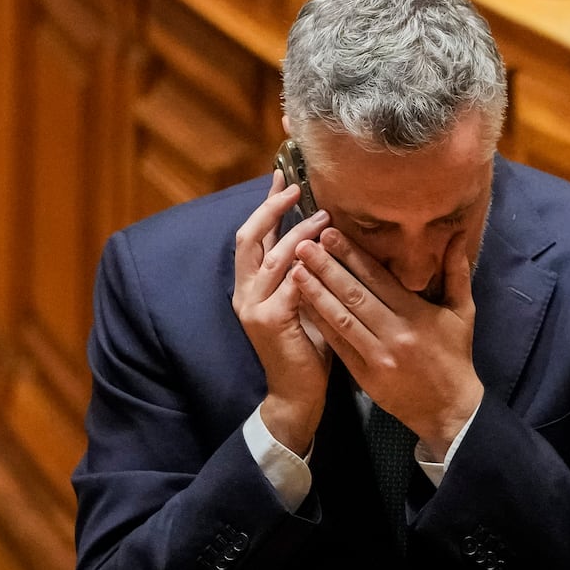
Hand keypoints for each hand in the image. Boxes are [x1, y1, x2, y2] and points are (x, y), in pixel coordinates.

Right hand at [232, 172, 332, 454]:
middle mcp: (245, 291)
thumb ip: (304, 271)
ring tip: (324, 218)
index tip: (282, 176)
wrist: (296, 393)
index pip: (253, 234)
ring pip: (273, 256)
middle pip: (250, 236)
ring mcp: (254, 306)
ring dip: (299, 233)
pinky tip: (322, 252)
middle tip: (296, 188)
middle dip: (272, 208)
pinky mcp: (269, 321)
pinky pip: (289, 285)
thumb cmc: (307, 345)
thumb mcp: (303, 300)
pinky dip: (305, 266)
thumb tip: (323, 234)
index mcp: (250, 284)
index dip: (265, 203)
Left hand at [293, 229, 483, 456]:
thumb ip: (456, 273)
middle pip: (353, 294)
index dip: (352, 255)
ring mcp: (376, 356)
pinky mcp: (363, 375)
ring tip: (295, 270)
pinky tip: (302, 305)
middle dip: (326, 267)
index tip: (330, 233)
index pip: (377, 278)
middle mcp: (393, 333)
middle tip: (303, 244)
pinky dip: (319, 324)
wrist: (450, 409)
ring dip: (316, 293)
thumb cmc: (455, 355)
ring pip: (340, 319)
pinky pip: (337, 345)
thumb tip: (455, 236)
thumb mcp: (462, 312)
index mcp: (416, 314)